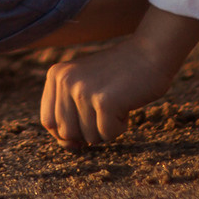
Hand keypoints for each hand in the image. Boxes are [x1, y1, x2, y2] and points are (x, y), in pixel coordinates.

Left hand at [40, 8, 198, 146]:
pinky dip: (120, 127)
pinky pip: (107, 134)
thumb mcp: (85, 84)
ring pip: (88, 137)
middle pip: (66, 133)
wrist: (150, 53)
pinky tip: (125, 107)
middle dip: (88, 132)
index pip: (48, 121)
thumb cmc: (119, 74)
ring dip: (106, 129)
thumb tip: (68, 145)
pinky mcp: (104, 102)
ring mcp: (83, 90)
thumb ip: (69, 111)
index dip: (65, 133)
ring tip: (116, 105)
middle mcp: (65, 81)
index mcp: (56, 75)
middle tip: (105, 114)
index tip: (83, 131)